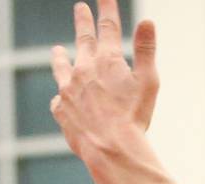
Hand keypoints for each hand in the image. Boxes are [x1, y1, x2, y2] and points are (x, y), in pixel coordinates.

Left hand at [50, 0, 158, 159]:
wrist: (110, 149)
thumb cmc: (134, 117)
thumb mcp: (148, 81)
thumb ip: (146, 50)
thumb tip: (147, 21)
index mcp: (106, 60)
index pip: (107, 26)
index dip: (106, 8)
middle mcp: (83, 70)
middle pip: (83, 40)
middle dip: (82, 22)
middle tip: (79, 8)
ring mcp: (68, 90)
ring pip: (62, 68)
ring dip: (60, 58)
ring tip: (56, 50)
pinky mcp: (61, 111)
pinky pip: (59, 100)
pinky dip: (61, 96)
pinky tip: (61, 97)